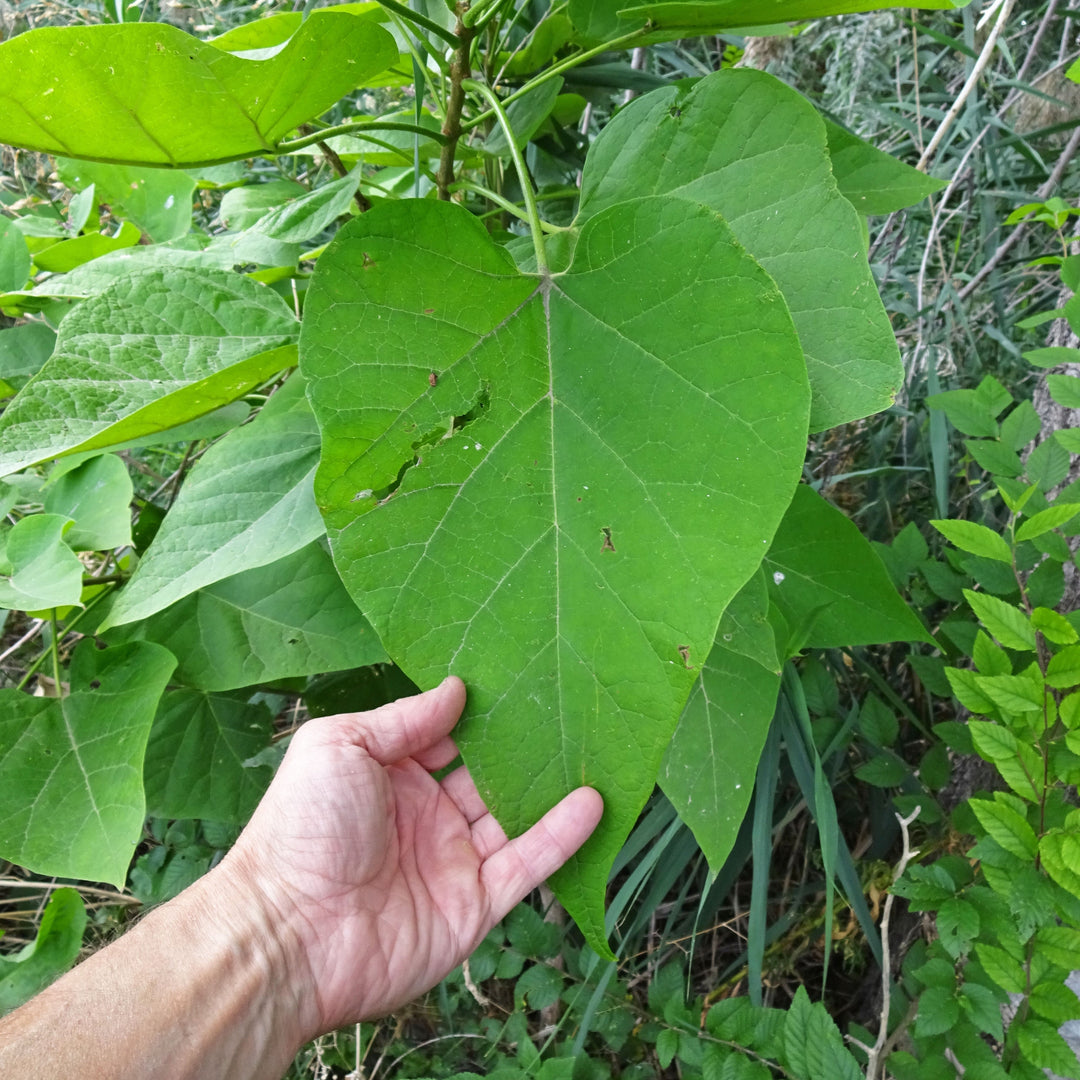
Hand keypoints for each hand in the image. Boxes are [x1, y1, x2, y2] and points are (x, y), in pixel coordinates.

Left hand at [218, 677, 602, 1039]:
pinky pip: (526, 864)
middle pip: (486, 776)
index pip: (445, 738)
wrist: (288, 934)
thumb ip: (404, 718)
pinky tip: (592, 801)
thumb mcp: (341, 744)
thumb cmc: (303, 827)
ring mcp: (451, 861)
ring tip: (591, 748)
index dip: (477, 714)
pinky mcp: (474, 905)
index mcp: (390, 776)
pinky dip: (561, 835)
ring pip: (514, 818)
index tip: (517, 681)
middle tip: (566, 710)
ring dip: (550, 788)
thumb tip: (456, 687)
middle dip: (521, 749)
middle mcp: (424, 817)